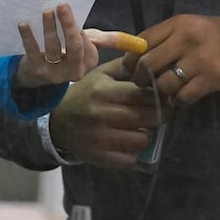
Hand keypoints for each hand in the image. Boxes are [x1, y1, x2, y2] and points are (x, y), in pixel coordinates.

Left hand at [13, 4, 101, 85]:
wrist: (37, 72)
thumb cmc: (66, 53)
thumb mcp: (86, 45)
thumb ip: (104, 39)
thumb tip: (130, 40)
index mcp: (89, 62)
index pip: (87, 45)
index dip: (79, 29)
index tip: (70, 12)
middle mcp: (74, 71)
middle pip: (74, 47)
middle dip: (69, 25)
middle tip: (62, 5)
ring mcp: (55, 73)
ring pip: (53, 48)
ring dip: (49, 28)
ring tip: (46, 11)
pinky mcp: (36, 71)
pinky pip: (33, 52)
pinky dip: (28, 37)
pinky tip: (24, 24)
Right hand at [47, 58, 162, 170]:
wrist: (57, 122)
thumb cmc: (85, 95)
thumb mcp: (101, 74)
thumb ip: (126, 67)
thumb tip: (152, 61)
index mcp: (104, 91)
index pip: (144, 94)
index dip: (160, 96)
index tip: (163, 96)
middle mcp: (101, 114)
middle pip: (149, 117)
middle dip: (159, 115)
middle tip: (157, 113)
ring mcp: (100, 138)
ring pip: (143, 140)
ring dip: (145, 134)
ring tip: (139, 128)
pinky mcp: (99, 157)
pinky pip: (130, 159)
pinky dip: (133, 152)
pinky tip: (127, 143)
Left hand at [129, 13, 219, 105]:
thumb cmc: (210, 34)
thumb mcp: (185, 26)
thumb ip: (161, 38)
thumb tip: (132, 57)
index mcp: (176, 25)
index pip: (142, 42)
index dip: (130, 59)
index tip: (128, 69)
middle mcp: (186, 40)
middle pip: (148, 64)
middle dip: (140, 78)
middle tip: (142, 84)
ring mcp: (200, 60)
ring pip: (164, 83)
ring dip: (159, 91)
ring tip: (162, 91)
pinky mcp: (212, 78)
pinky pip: (184, 96)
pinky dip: (177, 100)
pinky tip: (180, 97)